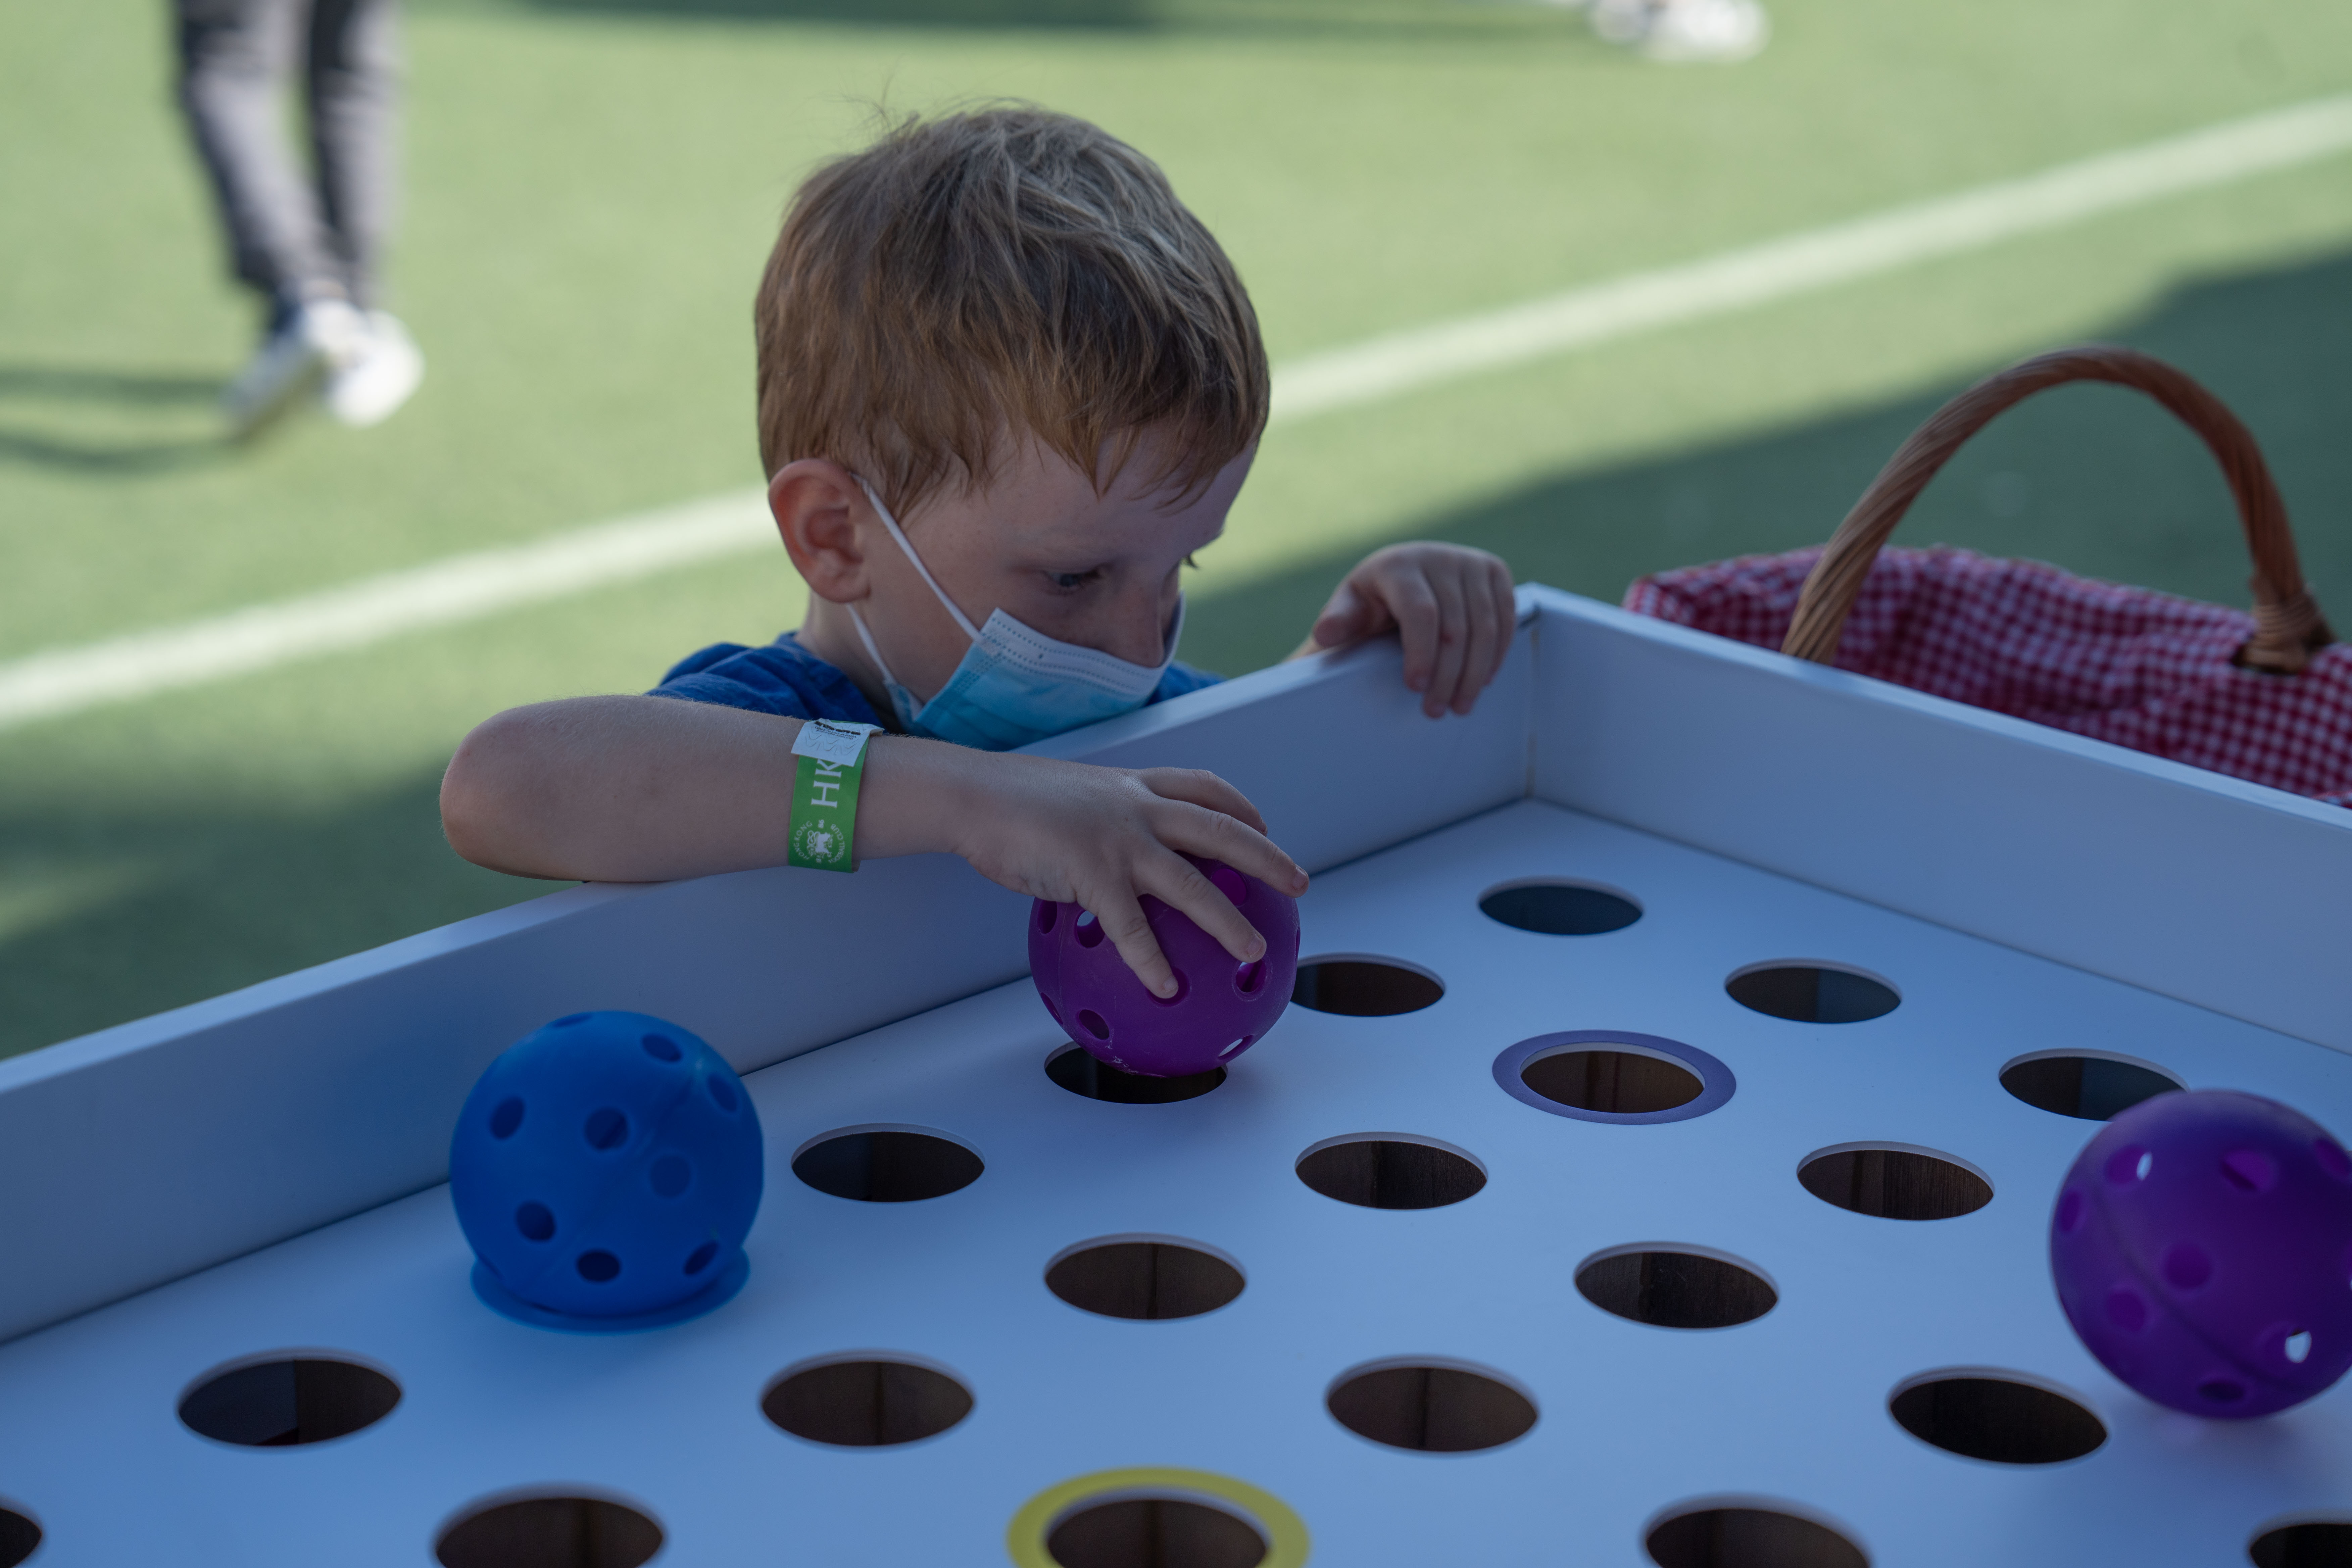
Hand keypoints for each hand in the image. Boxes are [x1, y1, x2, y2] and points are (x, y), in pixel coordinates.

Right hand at [919, 749, 1308, 997]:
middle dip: (1267, 857)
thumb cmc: (1014, 803)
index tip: (1264, 825)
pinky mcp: (1091, 870)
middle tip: (1300, 885)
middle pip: (1220, 830)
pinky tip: (1166, 989)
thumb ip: (1100, 823)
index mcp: (1135, 786)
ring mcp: (1118, 837)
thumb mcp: (1072, 800)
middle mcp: (1138, 807)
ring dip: (1228, 920)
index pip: (1204, 788)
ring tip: (1257, 952)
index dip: (1242, 808)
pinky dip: (1150, 960)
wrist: (973, 796)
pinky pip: (1130, 926)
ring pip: (1191, 882)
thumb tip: (1107, 859)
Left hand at [1300, 542, 1515, 716]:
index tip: (1416, 687)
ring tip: (1460, 706)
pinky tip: (1482, 681)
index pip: (1420, 612)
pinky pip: (1506, 618)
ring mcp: (1471, 561)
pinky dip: (1496, 653)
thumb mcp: (1349, 610)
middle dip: (1448, 675)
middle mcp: (1439, 556)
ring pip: (1486, 626)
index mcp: (1399, 565)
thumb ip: (1338, 622)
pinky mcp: (1495, 571)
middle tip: (1436, 711)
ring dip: (1475, 673)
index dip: (1421, 653)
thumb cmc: (1371, 601)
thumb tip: (1325, 634)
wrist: (1404, 576)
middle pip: (1455, 626)